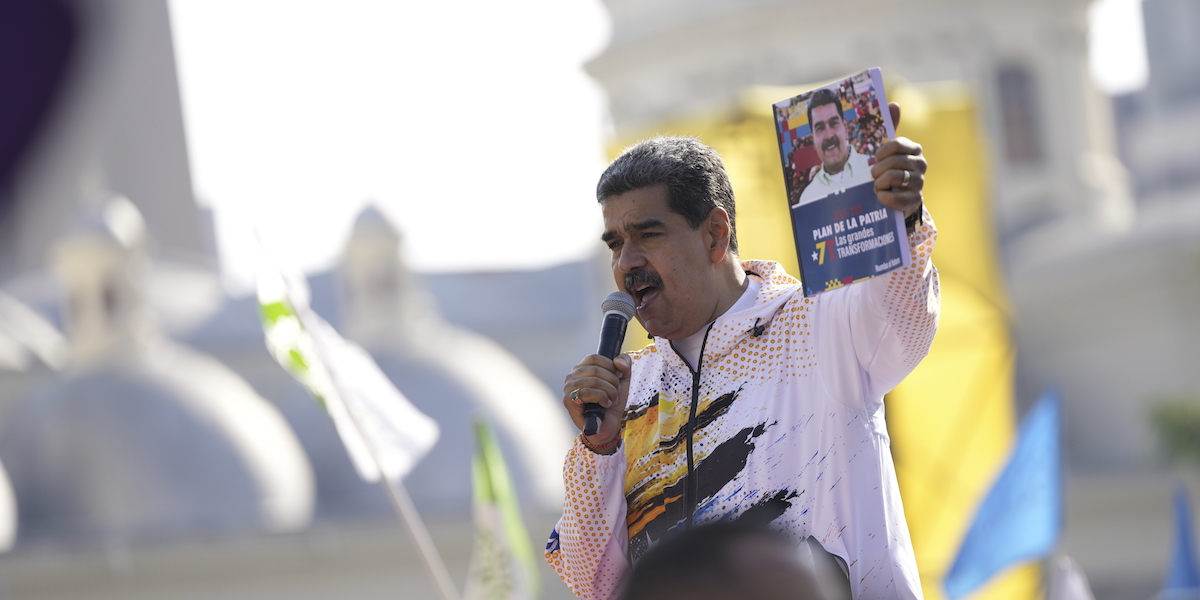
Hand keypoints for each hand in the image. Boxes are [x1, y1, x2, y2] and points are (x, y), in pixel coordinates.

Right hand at [562, 353, 630, 451]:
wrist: (607, 427)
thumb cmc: (611, 403)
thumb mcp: (623, 380)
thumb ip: (625, 364)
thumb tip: (618, 362)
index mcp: (582, 368)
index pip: (594, 357)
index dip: (610, 366)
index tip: (618, 377)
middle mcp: (572, 376)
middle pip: (595, 369)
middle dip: (612, 381)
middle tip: (617, 392)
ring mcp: (568, 388)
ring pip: (593, 381)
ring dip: (610, 391)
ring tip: (612, 399)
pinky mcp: (568, 400)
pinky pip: (587, 392)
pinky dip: (602, 398)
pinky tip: (606, 404)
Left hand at [871, 102, 925, 217]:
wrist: (899, 198)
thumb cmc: (892, 170)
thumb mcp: (890, 150)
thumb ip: (891, 127)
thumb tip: (894, 103)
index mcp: (915, 149)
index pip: (896, 144)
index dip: (881, 152)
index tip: (877, 158)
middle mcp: (921, 165)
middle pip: (892, 162)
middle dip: (877, 170)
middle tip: (874, 175)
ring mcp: (920, 183)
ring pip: (893, 178)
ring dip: (878, 183)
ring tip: (878, 186)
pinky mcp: (915, 200)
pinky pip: (895, 197)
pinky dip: (883, 197)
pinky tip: (881, 196)